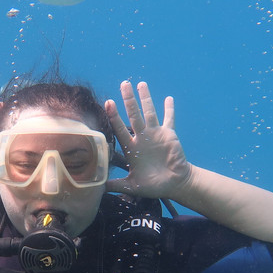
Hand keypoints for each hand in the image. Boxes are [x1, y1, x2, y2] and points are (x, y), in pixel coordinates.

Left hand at [105, 81, 191, 198]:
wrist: (175, 184)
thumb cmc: (153, 186)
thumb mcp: (132, 186)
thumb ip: (116, 185)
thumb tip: (98, 188)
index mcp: (132, 148)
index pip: (120, 129)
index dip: (114, 116)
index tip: (108, 103)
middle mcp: (141, 137)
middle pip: (134, 114)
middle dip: (128, 99)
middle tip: (124, 84)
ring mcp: (155, 134)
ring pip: (149, 112)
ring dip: (146, 98)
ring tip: (141, 84)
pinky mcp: (168, 134)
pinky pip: (169, 119)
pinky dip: (169, 109)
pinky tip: (168, 98)